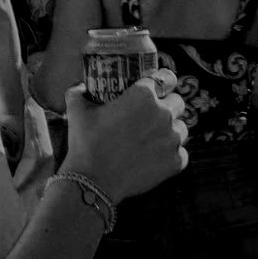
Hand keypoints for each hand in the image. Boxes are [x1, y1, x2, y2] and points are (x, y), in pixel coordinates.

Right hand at [61, 78, 188, 202]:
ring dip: (171, 130)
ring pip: (181, 128)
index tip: (158, 86)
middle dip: (167, 105)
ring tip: (153, 138)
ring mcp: (172, 139)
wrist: (94, 180)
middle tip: (152, 115)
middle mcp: (163, 113)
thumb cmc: (86, 142)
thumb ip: (78, 92)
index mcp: (143, 95)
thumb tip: (81, 86)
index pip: (165, 78)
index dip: (163, 80)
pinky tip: (155, 156)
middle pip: (178, 102)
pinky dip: (170, 154)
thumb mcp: (76, 110)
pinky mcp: (175, 161)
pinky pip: (180, 152)